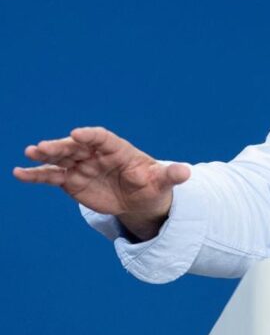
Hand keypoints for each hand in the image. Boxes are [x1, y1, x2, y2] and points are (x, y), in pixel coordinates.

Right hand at [13, 126, 189, 240]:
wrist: (140, 200)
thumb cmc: (153, 185)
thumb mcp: (162, 182)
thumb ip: (171, 175)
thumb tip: (186, 172)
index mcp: (119, 150)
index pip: (103, 138)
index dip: (91, 136)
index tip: (78, 134)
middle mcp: (97, 154)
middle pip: (77, 146)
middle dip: (61, 146)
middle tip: (44, 146)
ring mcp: (82, 166)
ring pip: (61, 158)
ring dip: (46, 156)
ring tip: (30, 153)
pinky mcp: (71, 180)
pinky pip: (51, 176)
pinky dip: (36, 175)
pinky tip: (18, 173)